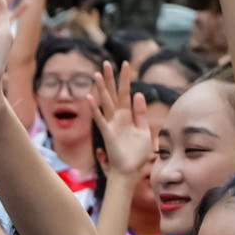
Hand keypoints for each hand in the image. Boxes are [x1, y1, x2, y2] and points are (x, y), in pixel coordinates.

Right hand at [89, 62, 151, 178]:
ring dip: (101, 89)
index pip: (125, 93)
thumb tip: (139, 95)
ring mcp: (111, 124)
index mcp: (127, 116)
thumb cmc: (136, 154)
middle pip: (113, 94)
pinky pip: (100, 119)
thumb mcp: (144, 131)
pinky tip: (89, 98)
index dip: (125, 79)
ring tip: (97, 74)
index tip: (125, 64)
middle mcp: (117, 117)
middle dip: (111, 79)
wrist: (130, 171)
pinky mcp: (107, 133)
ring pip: (105, 102)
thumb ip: (141, 114)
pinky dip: (94, 109)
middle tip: (106, 63)